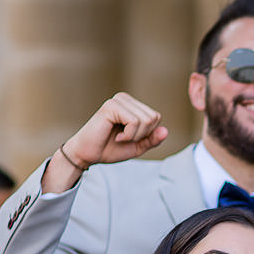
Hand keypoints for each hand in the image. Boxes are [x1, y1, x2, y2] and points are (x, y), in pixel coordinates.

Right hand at [43, 93, 168, 191]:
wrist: (88, 155)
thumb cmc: (110, 148)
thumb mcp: (138, 146)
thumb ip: (153, 139)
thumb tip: (166, 131)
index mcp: (132, 105)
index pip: (156, 117)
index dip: (148, 134)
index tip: (130, 138)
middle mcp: (125, 99)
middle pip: (154, 118)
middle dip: (143, 135)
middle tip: (124, 138)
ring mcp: (117, 101)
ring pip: (146, 120)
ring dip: (135, 136)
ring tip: (120, 137)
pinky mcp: (111, 107)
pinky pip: (135, 122)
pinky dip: (129, 135)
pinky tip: (117, 136)